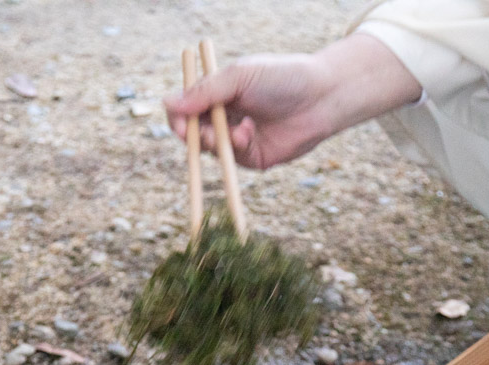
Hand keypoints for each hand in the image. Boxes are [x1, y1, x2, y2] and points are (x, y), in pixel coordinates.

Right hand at [164, 34, 419, 170]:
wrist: (321, 97)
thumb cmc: (281, 78)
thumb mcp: (238, 77)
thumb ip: (205, 91)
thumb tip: (167, 104)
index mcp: (218, 93)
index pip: (185, 108)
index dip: (178, 117)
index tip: (180, 120)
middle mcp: (225, 116)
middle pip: (193, 133)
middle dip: (193, 134)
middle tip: (196, 133)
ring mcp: (238, 139)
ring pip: (210, 150)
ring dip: (217, 141)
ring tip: (237, 130)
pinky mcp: (253, 158)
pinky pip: (232, 161)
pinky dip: (236, 148)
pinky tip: (250, 133)